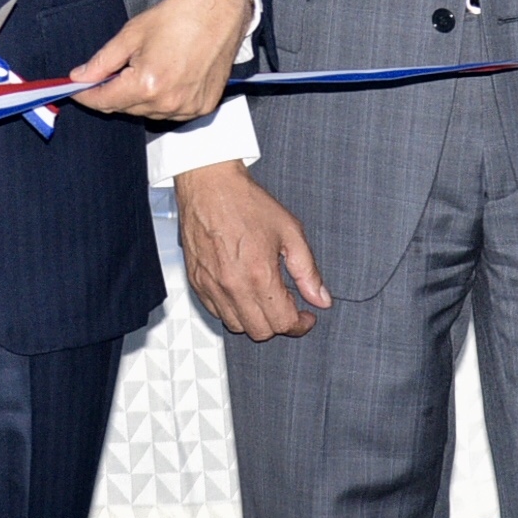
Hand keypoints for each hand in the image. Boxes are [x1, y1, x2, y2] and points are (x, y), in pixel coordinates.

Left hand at [71, 0, 253, 123]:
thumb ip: (103, 61)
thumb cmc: (178, 16)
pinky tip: (167, 77)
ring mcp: (188, 108)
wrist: (220, 9)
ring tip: (147, 68)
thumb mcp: (131, 34)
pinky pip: (172, 112)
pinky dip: (163, 100)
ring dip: (138, 97)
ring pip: (148, 112)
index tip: (75, 89)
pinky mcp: (203, 107)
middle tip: (114, 71)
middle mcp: (168, 102)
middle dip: (113, 92)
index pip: (104, 101)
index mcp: (147, 84)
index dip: (86, 95)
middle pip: (125, 108)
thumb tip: (80, 77)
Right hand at [172, 161, 330, 339]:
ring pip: (236, 326)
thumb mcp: (290, 232)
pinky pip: (216, 312)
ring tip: (264, 297)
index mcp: (259, 275)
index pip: (283, 323)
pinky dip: (232, 309)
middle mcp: (233, 286)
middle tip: (288, 304)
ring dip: (255, 319)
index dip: (300, 324)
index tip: (306, 316)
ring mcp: (211, 286)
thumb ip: (307, 271)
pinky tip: (243, 290)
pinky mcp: (196, 282)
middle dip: (279, 323)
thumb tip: (321, 299)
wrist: (210, 186)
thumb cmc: (246, 203)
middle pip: (260, 332)